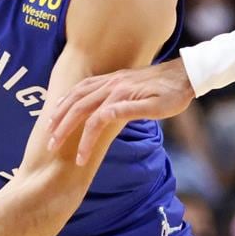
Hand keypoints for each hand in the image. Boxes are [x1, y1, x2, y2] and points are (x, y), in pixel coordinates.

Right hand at [44, 59, 194, 164]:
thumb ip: (130, 111)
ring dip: (61, 110)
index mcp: (121, 94)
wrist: (184, 74)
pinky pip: (84, 85)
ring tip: (49, 126)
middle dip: (63, 127)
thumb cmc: (174, 95)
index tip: (80, 161)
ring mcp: (111, 79)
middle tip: (51, 146)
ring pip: (77, 93)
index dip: (84, 142)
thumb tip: (104, 116)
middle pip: (78, 106)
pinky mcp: (113, 78)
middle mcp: (111, 84)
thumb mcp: (158, 108)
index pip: (94, 121)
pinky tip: (64, 104)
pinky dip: (70, 95)